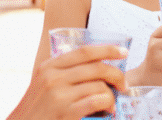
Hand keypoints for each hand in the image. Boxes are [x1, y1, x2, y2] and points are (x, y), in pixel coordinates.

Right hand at [9, 44, 127, 119]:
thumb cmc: (37, 109)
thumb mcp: (43, 83)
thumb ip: (63, 72)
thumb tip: (96, 65)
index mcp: (49, 66)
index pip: (84, 51)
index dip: (107, 49)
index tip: (123, 52)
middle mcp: (53, 77)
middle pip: (96, 67)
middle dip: (116, 74)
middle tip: (124, 84)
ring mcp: (58, 95)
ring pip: (99, 86)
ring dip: (111, 95)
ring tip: (111, 103)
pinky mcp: (65, 112)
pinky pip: (97, 101)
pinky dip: (107, 104)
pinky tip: (108, 109)